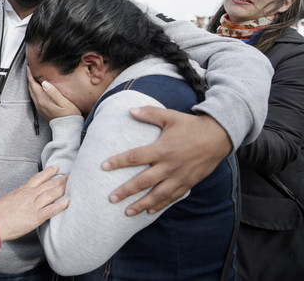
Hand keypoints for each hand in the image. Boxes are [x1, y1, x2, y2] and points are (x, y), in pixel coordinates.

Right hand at [0, 165, 68, 240]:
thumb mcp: (8, 198)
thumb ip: (18, 196)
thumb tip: (22, 197)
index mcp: (22, 190)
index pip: (38, 178)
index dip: (49, 172)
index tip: (57, 168)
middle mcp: (29, 195)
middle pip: (49, 185)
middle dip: (61, 180)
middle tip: (71, 176)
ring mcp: (33, 206)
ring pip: (52, 194)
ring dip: (63, 189)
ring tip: (73, 185)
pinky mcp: (35, 217)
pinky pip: (51, 210)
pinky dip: (60, 205)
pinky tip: (68, 202)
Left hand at [26, 67, 79, 120]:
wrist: (68, 128)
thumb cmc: (69, 114)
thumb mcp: (63, 102)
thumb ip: (53, 92)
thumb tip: (44, 83)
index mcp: (43, 101)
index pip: (34, 85)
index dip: (31, 76)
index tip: (29, 68)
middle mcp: (39, 105)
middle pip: (31, 89)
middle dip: (30, 78)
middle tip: (30, 70)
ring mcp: (40, 108)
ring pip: (32, 93)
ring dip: (31, 84)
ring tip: (33, 77)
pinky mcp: (42, 110)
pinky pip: (35, 98)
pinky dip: (34, 91)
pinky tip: (38, 88)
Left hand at [103, 106, 231, 215]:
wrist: (219, 137)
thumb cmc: (191, 126)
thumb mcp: (170, 116)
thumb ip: (150, 113)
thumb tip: (130, 110)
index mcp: (163, 149)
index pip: (135, 157)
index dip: (118, 162)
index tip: (103, 166)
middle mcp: (170, 166)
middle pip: (144, 181)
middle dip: (126, 191)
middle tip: (111, 198)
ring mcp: (180, 177)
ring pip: (157, 195)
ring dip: (142, 204)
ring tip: (127, 212)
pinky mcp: (188, 183)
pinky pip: (172, 197)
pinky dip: (160, 205)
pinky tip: (150, 211)